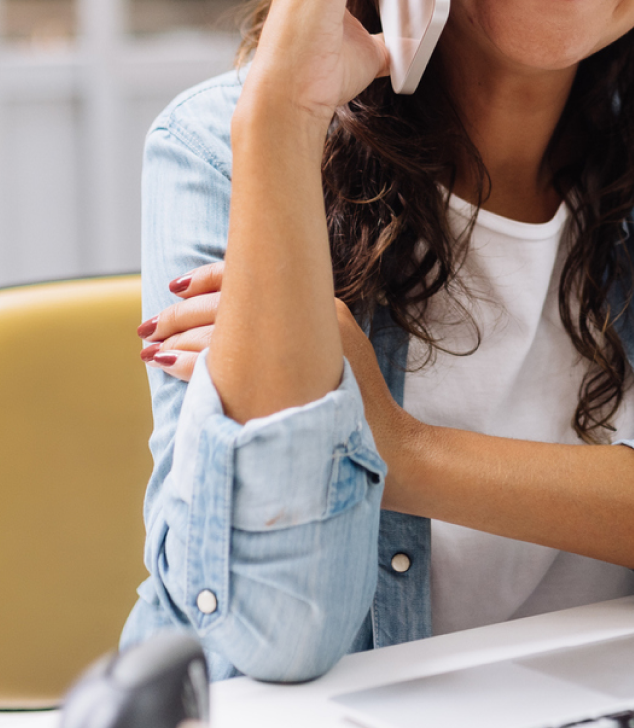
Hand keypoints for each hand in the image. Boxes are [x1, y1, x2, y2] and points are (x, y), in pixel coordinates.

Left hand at [138, 261, 421, 471]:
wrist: (391, 451)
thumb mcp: (333, 355)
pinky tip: (166, 366)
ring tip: (150, 348)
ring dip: (176, 339)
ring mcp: (301, 347)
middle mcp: (312, 316)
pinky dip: (188, 364)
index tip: (174, 288)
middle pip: (229, 303)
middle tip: (149, 325)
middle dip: (180, 313)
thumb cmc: (358, 409)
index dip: (206, 279)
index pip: (255, 276)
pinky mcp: (286, 380)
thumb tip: (240, 326)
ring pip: (219, 332)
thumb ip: (295, 334)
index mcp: (321, 306)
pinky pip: (222, 364)